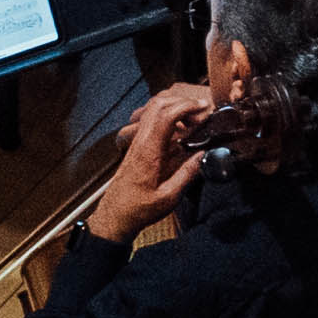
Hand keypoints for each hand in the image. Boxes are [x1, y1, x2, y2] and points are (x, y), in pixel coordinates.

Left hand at [90, 83, 217, 239]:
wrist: (115, 216)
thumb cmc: (138, 209)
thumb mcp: (169, 197)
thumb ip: (187, 174)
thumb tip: (203, 155)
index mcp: (148, 151)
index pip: (165, 115)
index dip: (185, 106)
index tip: (202, 108)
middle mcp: (140, 142)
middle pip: (158, 104)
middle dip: (182, 101)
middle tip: (200, 112)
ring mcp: (137, 142)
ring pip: (152, 110)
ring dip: (174, 108)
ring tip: (193, 120)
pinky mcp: (137, 146)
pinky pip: (151, 121)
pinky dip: (168, 118)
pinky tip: (180, 131)